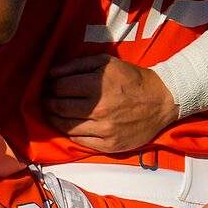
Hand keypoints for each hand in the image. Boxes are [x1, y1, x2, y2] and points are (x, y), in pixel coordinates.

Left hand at [42, 53, 177, 154]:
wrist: (161, 100)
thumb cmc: (132, 79)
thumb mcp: (106, 62)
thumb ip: (76, 65)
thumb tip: (51, 74)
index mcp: (97, 86)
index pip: (59, 88)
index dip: (51, 87)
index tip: (50, 87)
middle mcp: (99, 109)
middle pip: (59, 108)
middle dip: (48, 103)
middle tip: (46, 100)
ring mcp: (104, 130)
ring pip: (65, 127)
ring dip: (54, 119)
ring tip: (52, 113)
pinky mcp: (109, 145)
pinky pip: (79, 141)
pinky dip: (69, 133)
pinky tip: (68, 126)